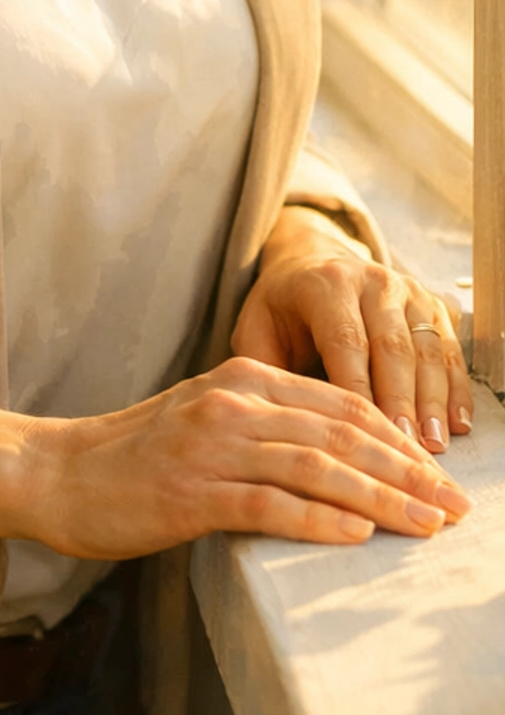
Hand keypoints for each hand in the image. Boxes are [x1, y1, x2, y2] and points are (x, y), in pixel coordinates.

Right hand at [14, 354, 469, 559]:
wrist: (54, 473)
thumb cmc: (132, 456)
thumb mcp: (204, 421)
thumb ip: (264, 428)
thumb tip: (339, 461)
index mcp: (240, 377)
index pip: (341, 403)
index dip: (398, 439)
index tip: (438, 476)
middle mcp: (232, 402)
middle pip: (341, 433)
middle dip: (407, 472)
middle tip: (453, 507)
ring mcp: (210, 445)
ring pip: (316, 467)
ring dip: (381, 499)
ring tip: (424, 526)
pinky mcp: (191, 490)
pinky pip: (268, 503)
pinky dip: (318, 519)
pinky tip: (356, 534)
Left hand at [231, 207, 471, 454]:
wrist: (312, 265)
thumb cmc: (281, 311)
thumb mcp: (257, 330)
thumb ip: (267, 370)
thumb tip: (279, 422)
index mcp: (325, 285)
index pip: (346, 341)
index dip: (359, 389)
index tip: (366, 433)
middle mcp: (372, 282)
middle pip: (394, 347)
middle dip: (402, 402)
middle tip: (407, 449)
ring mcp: (408, 291)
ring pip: (427, 351)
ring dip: (434, 401)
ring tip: (434, 445)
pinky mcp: (432, 305)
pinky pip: (450, 350)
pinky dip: (456, 389)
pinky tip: (457, 425)